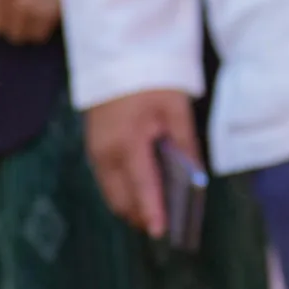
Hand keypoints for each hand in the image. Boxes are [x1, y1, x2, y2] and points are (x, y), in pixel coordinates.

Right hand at [84, 90, 200, 239]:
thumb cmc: (152, 81)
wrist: (117, 57)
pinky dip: (124, 193)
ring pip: (112, 194)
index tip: (160, 232)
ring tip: (155, 215)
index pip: (142, 186)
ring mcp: (95, 153)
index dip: (152, 211)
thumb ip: (185, 147)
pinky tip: (142, 194)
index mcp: (128, 142)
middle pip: (121, 199)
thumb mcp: (176, 109)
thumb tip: (196, 180)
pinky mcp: (93, 149)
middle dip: (141, 216)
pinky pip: (107, 182)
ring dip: (131, 207)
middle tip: (166, 227)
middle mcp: (105, 153)